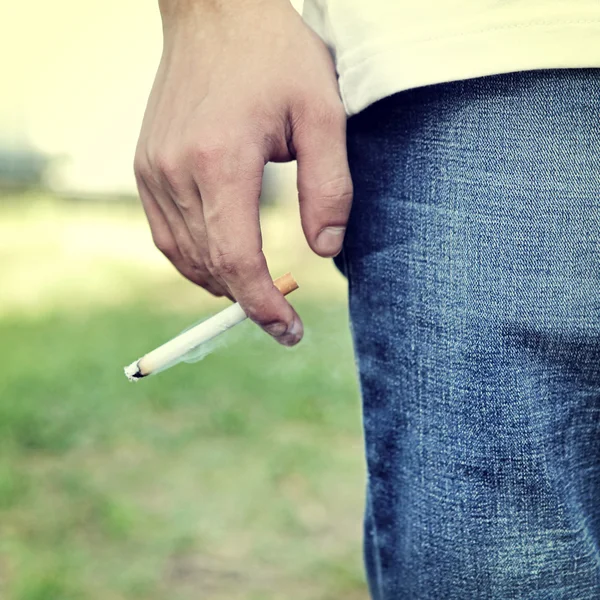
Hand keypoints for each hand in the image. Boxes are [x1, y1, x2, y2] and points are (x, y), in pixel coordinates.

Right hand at [134, 0, 351, 345]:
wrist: (215, 12)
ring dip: (221, 284)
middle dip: (248, 300)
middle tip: (284, 317)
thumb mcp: (324, 113)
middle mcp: (176, 171)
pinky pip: (166, 234)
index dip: (262, 305)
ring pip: (183, 256)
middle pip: (210, 265)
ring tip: (256, 294)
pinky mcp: (145, 166)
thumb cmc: (275, 56)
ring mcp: (152, 169)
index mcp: (221, 160)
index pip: (237, 259)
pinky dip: (195, 260)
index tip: (289, 331)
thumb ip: (329, 188)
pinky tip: (221, 264)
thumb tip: (324, 251)